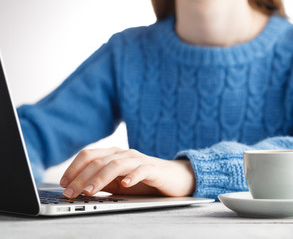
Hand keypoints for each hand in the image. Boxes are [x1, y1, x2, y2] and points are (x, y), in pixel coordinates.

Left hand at [59, 148, 195, 198]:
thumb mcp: (118, 182)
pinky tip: (125, 185)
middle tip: (70, 192)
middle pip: (99, 161)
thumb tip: (78, 188)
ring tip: (89, 191)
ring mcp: (139, 160)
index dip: (74, 168)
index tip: (63, 183)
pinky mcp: (153, 169)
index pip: (89, 155)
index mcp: (113, 154)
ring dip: (100, 178)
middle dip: (81, 177)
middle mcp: (124, 154)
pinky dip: (133, 176)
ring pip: (116, 164)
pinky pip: (142, 170)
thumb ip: (101, 182)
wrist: (173, 178)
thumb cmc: (144, 180)